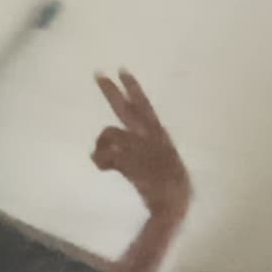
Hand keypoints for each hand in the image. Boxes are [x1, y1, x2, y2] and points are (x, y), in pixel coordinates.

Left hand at [90, 69, 191, 223]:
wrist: (173, 200)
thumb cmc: (169, 182)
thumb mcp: (159, 158)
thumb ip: (142, 147)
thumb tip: (121, 145)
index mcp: (159, 133)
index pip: (144, 105)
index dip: (133, 88)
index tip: (122, 70)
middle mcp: (149, 135)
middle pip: (126, 109)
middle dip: (111, 91)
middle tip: (98, 74)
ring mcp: (138, 147)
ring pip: (108, 133)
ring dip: (101, 147)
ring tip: (105, 160)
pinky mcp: (129, 161)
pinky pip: (104, 156)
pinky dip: (100, 162)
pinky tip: (105, 169)